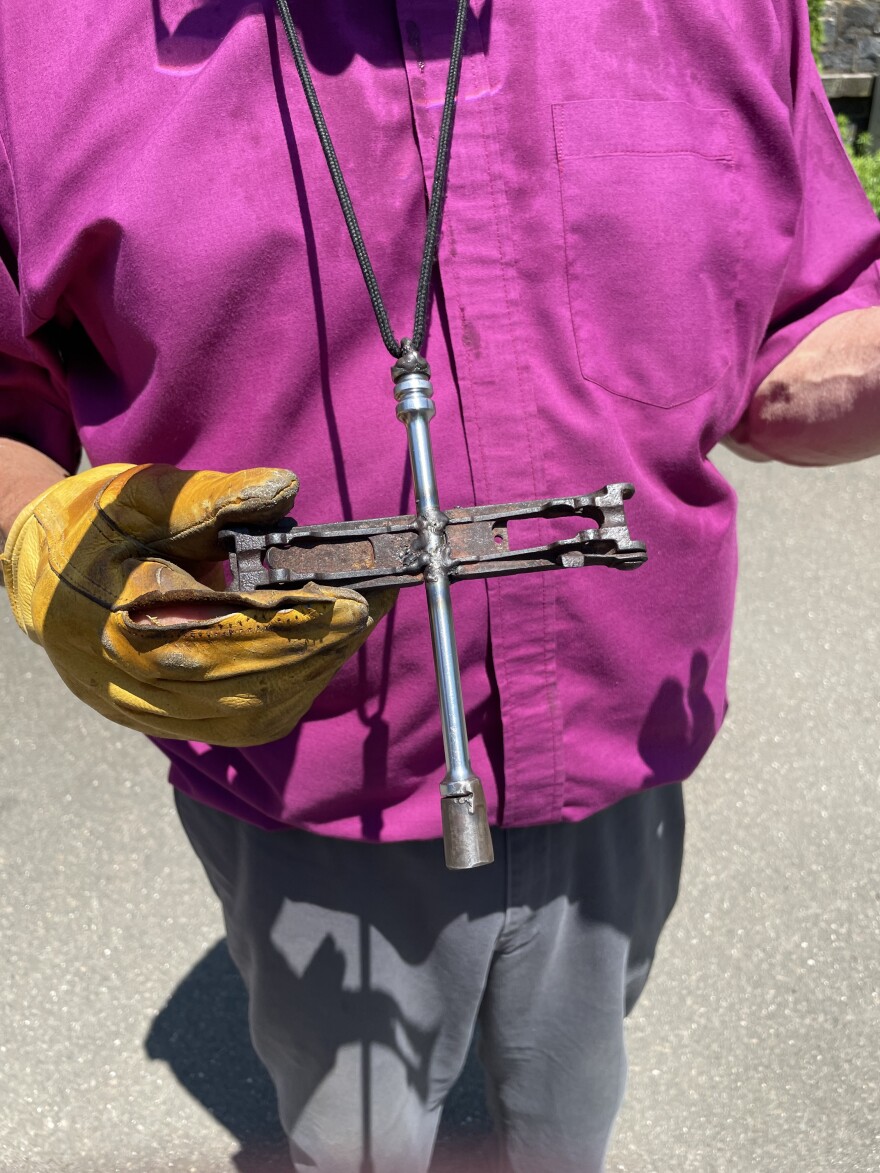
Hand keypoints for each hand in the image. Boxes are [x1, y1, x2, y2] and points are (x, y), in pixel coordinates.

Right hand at [0, 463, 393, 744]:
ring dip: (311, 673)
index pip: (229, 634)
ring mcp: (147, 710)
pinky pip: (241, 725)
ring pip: (251, 714)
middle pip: (248, 681)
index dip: (299, 622)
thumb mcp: (139, 497)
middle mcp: (132, 680)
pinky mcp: (164, 721)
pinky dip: (289, 693)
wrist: (39, 575)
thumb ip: (210, 497)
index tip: (354, 601)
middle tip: (367, 610)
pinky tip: (316, 659)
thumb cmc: (91, 529)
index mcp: (121, 620)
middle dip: (319, 645)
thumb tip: (281, 491)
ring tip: (350, 629)